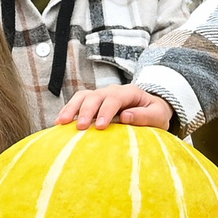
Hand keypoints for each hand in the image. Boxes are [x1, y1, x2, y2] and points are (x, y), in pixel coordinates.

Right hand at [58, 84, 172, 130]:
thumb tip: (125, 116)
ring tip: (61, 123)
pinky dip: (68, 111)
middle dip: (86, 111)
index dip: (106, 111)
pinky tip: (59, 122)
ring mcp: (101, 95)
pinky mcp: (93, 103)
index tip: (101, 127)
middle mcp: (112, 90)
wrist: (151, 109)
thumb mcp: (158, 116)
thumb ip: (145, 116)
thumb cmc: (156, 114)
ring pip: (82, 96)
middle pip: (95, 96)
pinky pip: (78, 102)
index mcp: (129, 92)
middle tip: (81, 127)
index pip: (114, 98)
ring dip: (71, 108)